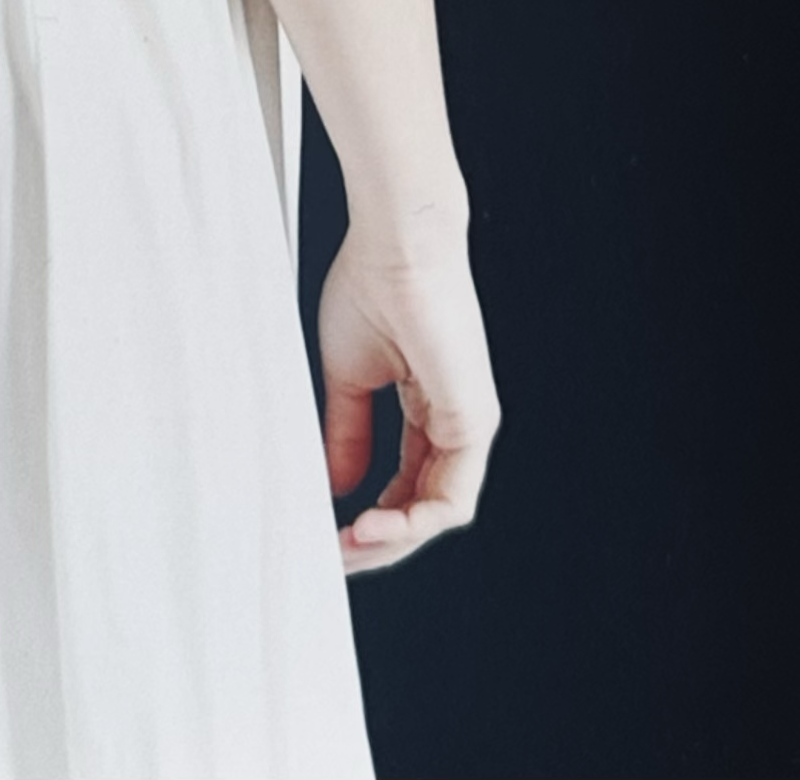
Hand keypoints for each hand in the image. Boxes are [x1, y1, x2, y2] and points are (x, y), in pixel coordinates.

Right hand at [318, 226, 499, 573]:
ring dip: (389, 541)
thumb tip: (337, 486)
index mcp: (428, 409)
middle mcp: (454, 422)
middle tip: (332, 557)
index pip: (403, 487)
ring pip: (437, 512)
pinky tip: (368, 525)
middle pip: (421, 509)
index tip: (326, 534)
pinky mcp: (474, 421)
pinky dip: (408, 523)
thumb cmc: (372, 284)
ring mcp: (469, 425)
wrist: (394, 242)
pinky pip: (450, 498)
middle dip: (375, 542)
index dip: (367, 521)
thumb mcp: (347, 376)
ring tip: (344, 546)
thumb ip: (347, 434)